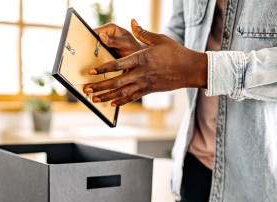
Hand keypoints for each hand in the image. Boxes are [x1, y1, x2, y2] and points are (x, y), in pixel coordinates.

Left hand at [84, 20, 207, 106]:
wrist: (190, 69)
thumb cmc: (175, 52)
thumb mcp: (159, 39)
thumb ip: (143, 33)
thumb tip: (133, 22)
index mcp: (141, 58)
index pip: (118, 64)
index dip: (103, 68)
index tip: (92, 70)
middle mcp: (141, 73)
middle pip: (116, 82)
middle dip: (100, 86)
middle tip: (86, 89)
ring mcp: (144, 84)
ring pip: (122, 92)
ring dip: (106, 96)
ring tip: (94, 99)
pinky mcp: (149, 90)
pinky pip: (132, 97)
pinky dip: (121, 101)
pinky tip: (111, 104)